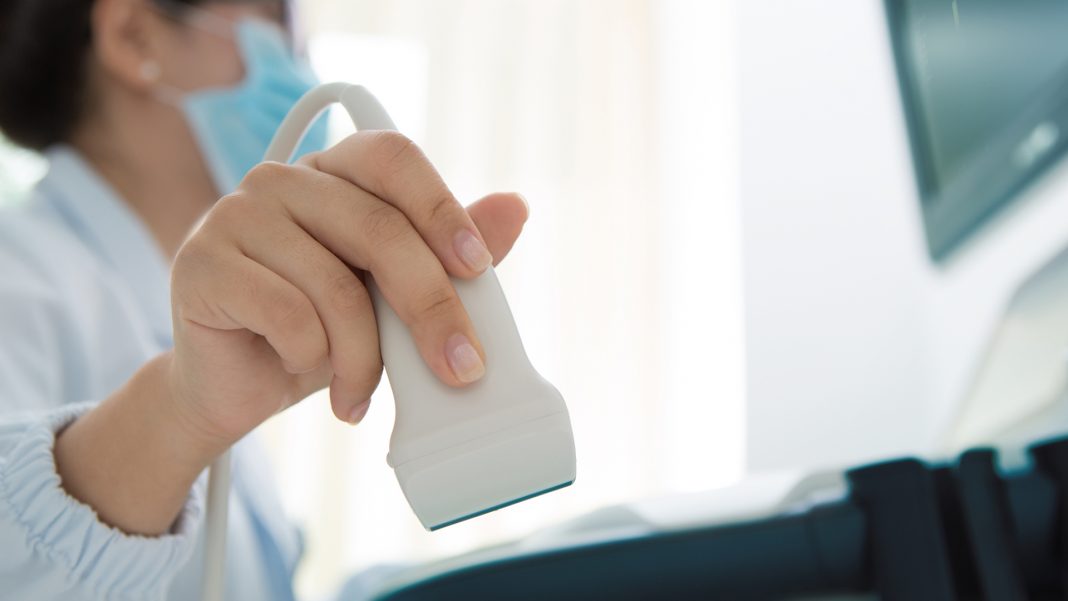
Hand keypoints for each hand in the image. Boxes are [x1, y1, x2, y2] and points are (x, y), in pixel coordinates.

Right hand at [168, 131, 527, 453]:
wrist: (237, 387)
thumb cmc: (320, 333)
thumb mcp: (392, 298)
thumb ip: (448, 254)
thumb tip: (516, 206)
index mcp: (332, 172)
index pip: (393, 159)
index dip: (441, 208)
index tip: (478, 267)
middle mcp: (281, 180)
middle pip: (378, 229)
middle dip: (432, 308)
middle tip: (461, 367)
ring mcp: (234, 215)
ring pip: (336, 286)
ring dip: (363, 358)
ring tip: (360, 392)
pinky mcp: (201, 264)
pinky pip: (288, 316)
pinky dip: (310, 360)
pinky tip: (303, 373)